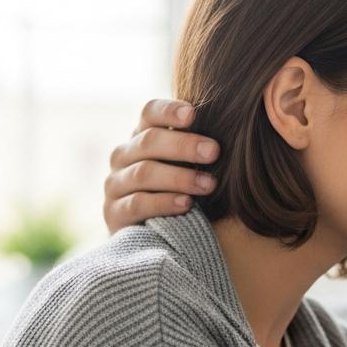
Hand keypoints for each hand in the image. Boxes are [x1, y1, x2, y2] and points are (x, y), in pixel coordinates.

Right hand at [103, 99, 221, 233]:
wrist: (148, 235)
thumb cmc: (177, 190)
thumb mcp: (184, 164)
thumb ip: (197, 147)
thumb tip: (232, 129)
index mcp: (141, 136)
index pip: (149, 113)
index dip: (169, 111)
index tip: (193, 114)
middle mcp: (123, 156)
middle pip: (148, 141)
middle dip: (183, 145)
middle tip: (214, 152)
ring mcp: (115, 184)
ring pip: (144, 173)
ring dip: (180, 177)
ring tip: (208, 184)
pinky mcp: (114, 214)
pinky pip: (137, 204)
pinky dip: (163, 202)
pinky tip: (186, 204)